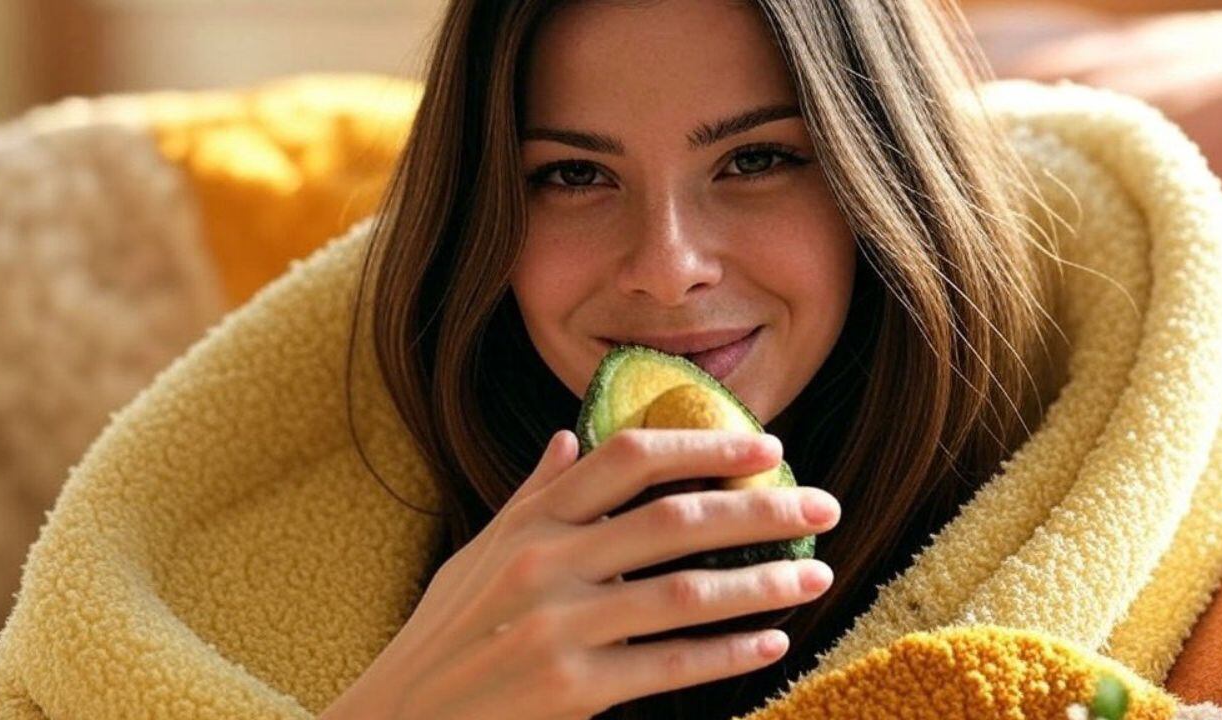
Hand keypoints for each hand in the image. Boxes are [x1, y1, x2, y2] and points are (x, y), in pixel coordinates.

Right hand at [317, 427, 840, 719]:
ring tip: (817, 576)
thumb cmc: (444, 634)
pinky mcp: (570, 692)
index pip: (626, 458)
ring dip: (762, 584)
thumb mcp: (479, 552)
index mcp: (529, 523)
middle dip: (760, 509)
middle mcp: (545, 564)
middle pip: (674, 519)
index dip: (704, 445)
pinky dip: (726, 654)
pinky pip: (667, 667)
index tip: (765, 446)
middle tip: (824, 506)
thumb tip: (568, 436)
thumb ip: (533, 495)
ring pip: (684, 593)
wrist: (398, 719)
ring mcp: (557, 629)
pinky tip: (771, 644)